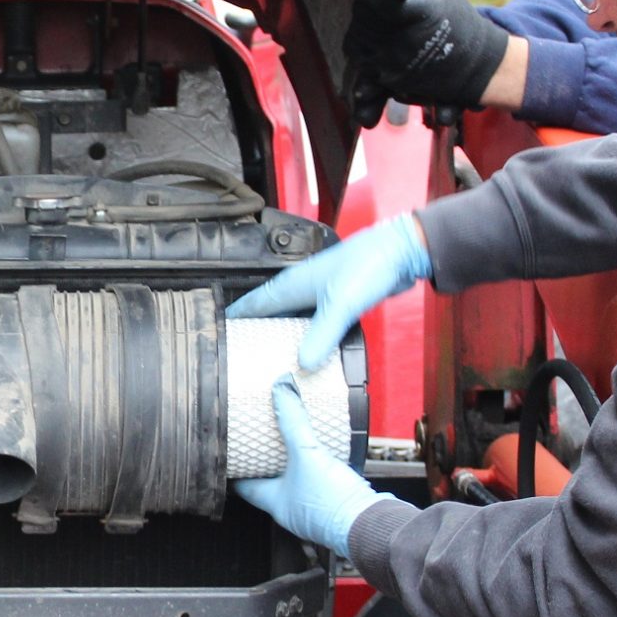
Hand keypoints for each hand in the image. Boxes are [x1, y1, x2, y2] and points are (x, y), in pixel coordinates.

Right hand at [225, 214, 429, 369]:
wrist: (398, 253)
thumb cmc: (368, 265)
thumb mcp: (340, 305)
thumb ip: (321, 336)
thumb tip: (302, 364)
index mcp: (291, 284)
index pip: (252, 303)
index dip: (234, 319)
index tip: (217, 334)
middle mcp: (301, 287)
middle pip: (268, 313)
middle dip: (255, 332)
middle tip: (243, 355)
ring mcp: (318, 293)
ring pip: (290, 318)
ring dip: (281, 335)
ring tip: (273, 358)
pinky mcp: (336, 300)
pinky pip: (311, 322)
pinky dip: (306, 337)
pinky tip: (310, 350)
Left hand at [234, 380, 385, 556]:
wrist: (371, 523)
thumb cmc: (333, 501)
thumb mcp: (307, 454)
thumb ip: (293, 421)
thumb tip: (281, 388)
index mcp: (275, 502)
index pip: (244, 487)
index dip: (235, 469)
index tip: (231, 454)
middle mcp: (291, 510)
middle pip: (269, 484)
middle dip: (265, 464)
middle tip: (261, 443)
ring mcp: (315, 511)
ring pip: (296, 485)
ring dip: (294, 467)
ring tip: (291, 445)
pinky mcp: (336, 507)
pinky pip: (321, 485)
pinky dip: (318, 471)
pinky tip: (325, 457)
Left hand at [345, 0, 510, 122]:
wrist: (471, 63)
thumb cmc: (457, 19)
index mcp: (419, 15)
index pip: (379, 3)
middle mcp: (404, 41)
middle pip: (363, 18)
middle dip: (361, 5)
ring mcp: (394, 62)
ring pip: (356, 37)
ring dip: (359, 24)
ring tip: (370, 17)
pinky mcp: (388, 77)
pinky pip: (359, 57)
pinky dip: (360, 45)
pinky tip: (370, 36)